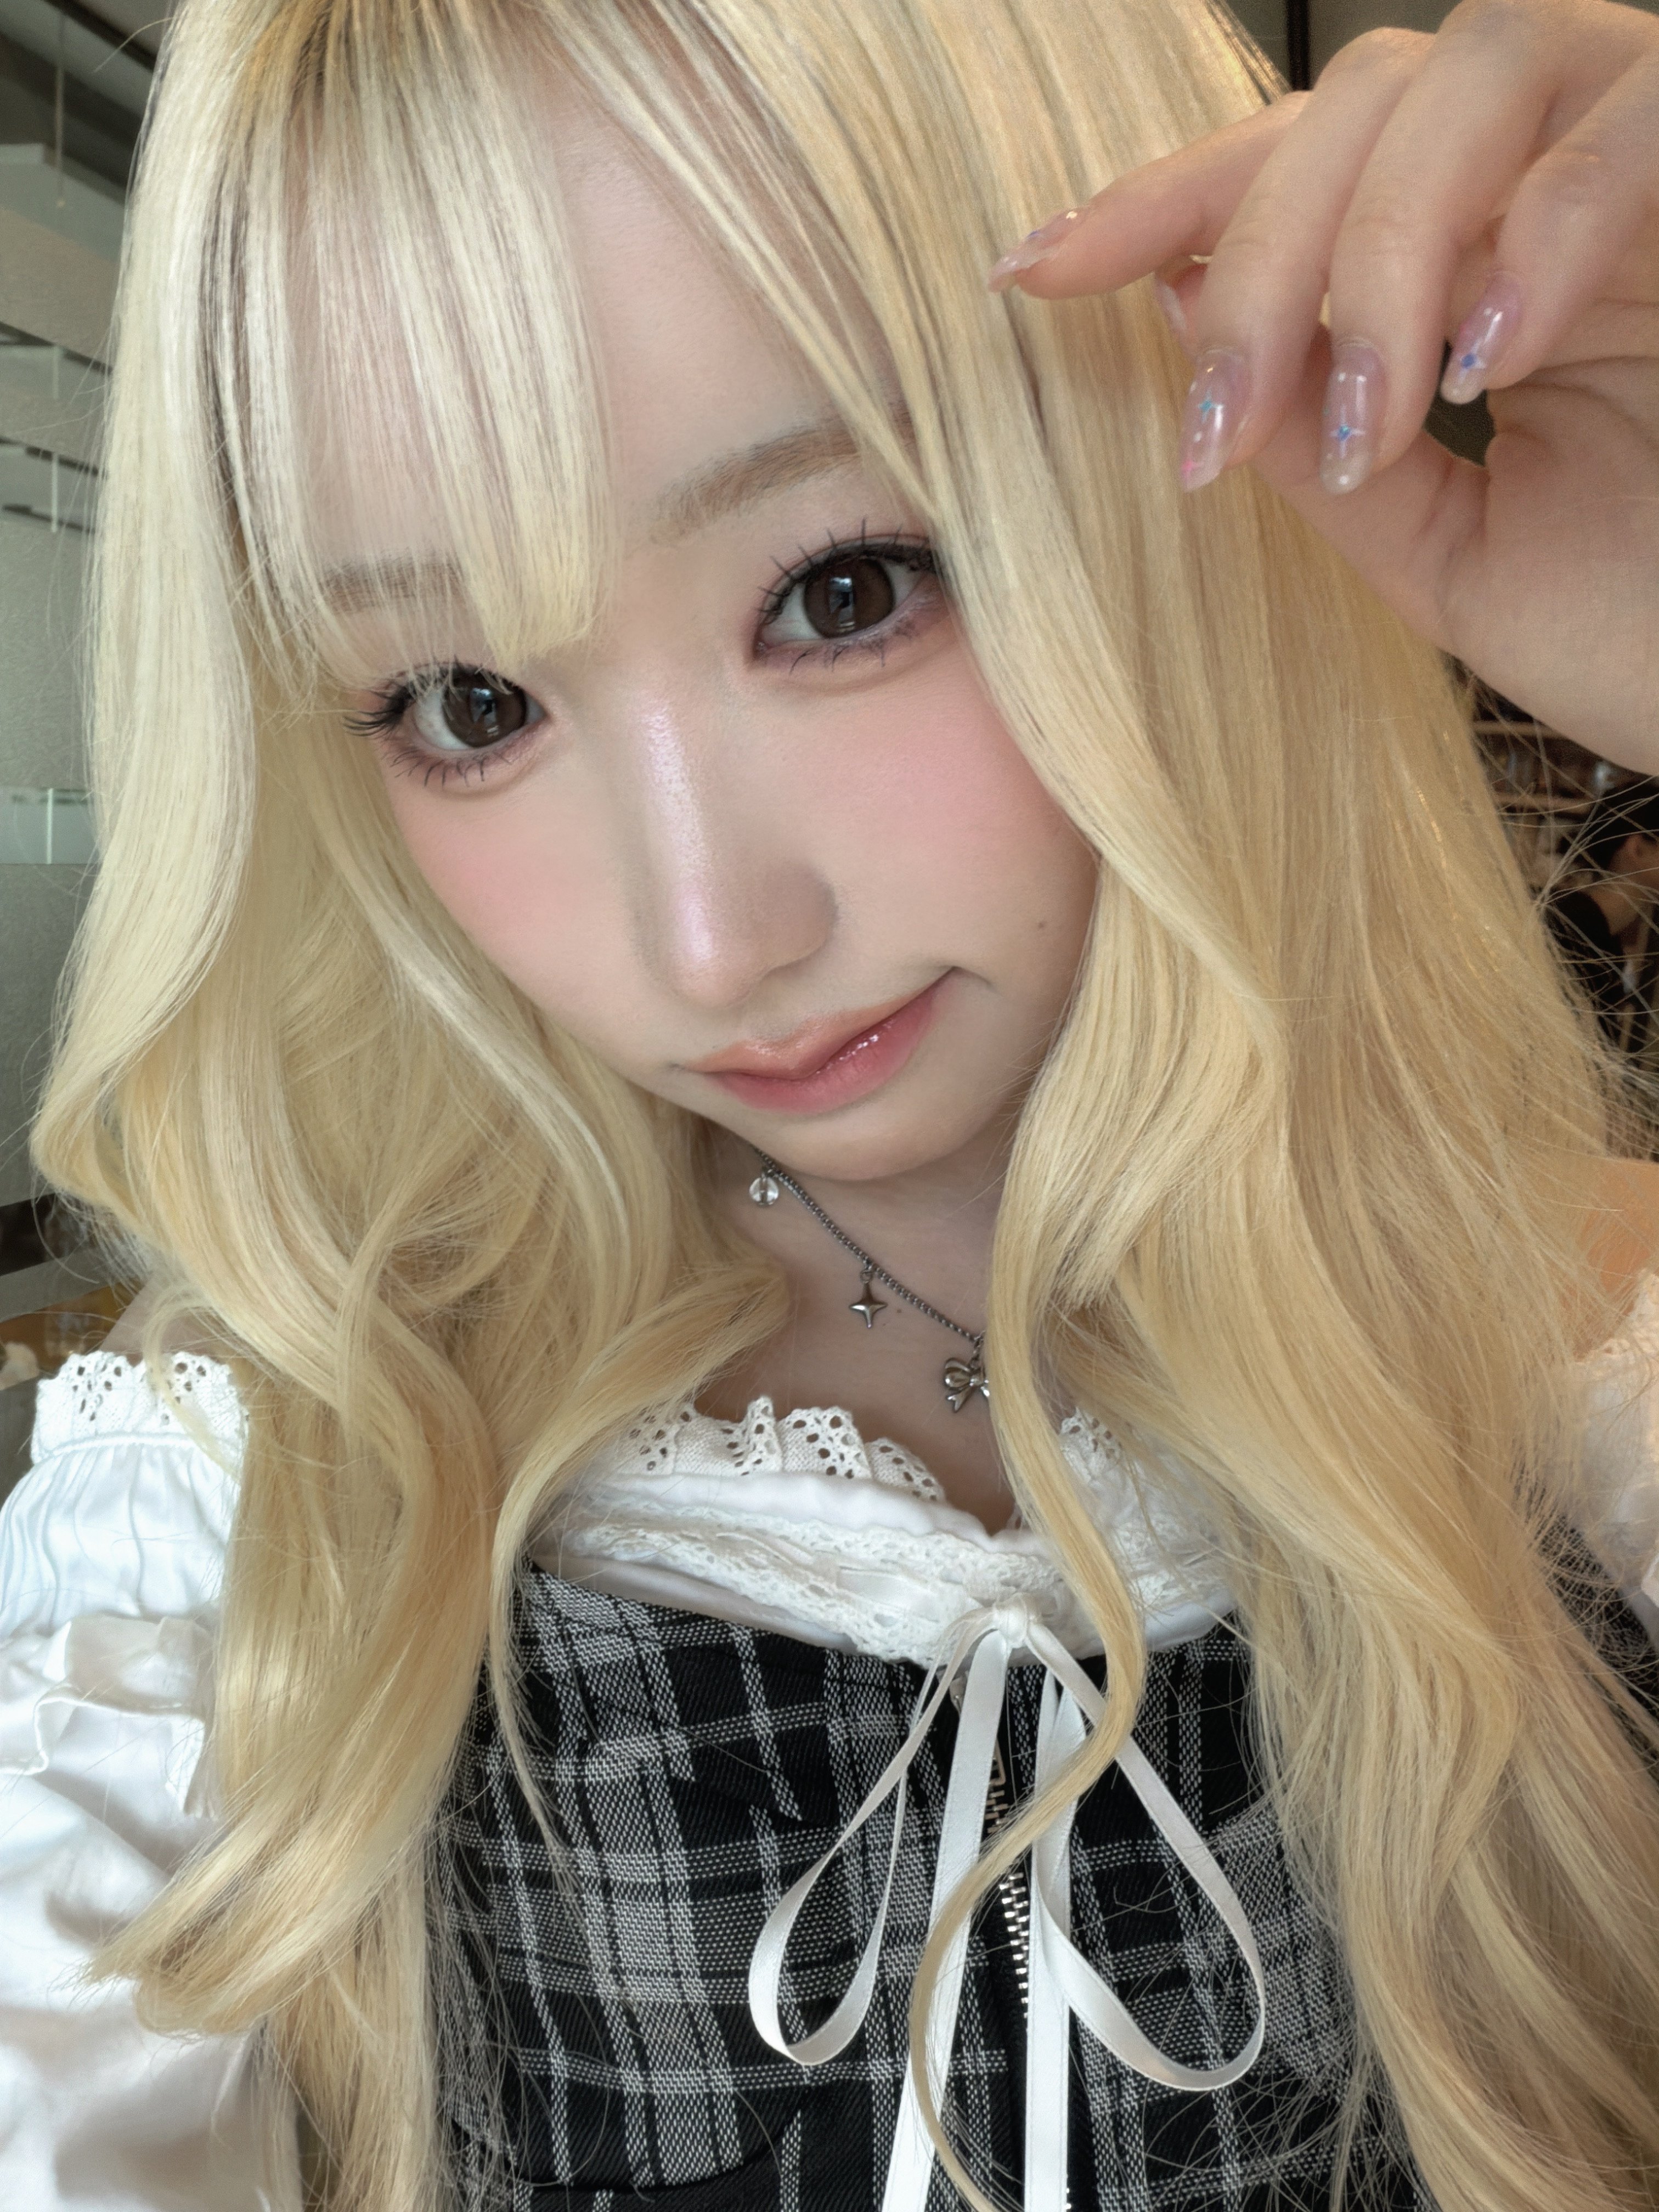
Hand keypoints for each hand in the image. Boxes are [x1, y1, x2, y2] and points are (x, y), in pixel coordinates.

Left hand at [990, 0, 1658, 771]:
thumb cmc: (1654, 631)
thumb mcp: (1451, 560)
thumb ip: (1325, 447)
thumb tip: (1182, 318)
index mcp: (1486, 260)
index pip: (1308, 172)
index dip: (1168, 201)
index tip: (1033, 272)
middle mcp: (1569, 175)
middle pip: (1368, 100)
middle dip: (1260, 257)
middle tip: (1215, 433)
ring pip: (1483, 68)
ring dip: (1380, 245)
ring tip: (1361, 420)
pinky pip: (1639, 114)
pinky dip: (1539, 226)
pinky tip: (1486, 358)